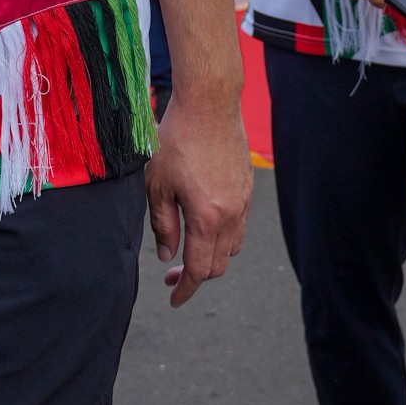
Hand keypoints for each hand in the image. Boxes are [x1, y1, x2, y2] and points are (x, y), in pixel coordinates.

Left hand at [144, 95, 252, 308]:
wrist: (210, 104)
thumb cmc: (177, 139)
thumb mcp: (158, 183)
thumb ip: (163, 224)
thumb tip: (166, 255)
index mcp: (207, 217)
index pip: (198, 269)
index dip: (185, 289)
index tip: (173, 300)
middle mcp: (231, 214)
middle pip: (218, 264)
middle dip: (195, 276)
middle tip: (171, 276)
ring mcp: (243, 201)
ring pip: (231, 247)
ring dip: (211, 256)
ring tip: (187, 248)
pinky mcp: (247, 188)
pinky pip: (239, 225)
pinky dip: (222, 236)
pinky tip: (203, 223)